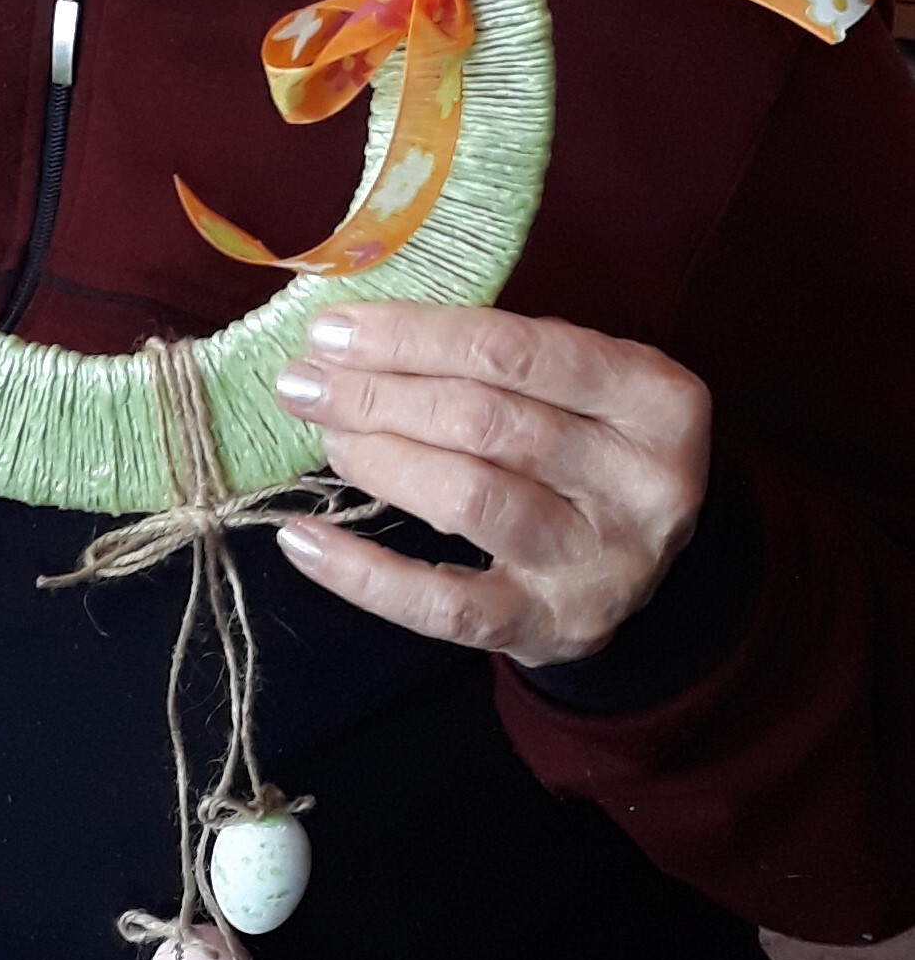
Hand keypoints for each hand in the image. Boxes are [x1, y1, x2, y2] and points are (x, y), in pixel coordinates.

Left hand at [273, 304, 711, 667]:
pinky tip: (304, 540)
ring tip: (327, 439)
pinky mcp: (552, 628)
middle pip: (485, 423)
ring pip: (468, 500)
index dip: (410, 337)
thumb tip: (352, 337)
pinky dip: (364, 574)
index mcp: (656, 400)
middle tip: (305, 384)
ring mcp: (600, 564)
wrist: (634, 567)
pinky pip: (444, 604)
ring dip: (378, 461)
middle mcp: (642, 484)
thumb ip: (494, 355)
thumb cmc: (589, 450)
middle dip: (377, 395)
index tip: (329, 331)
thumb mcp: (579, 388)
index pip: (514, 352)